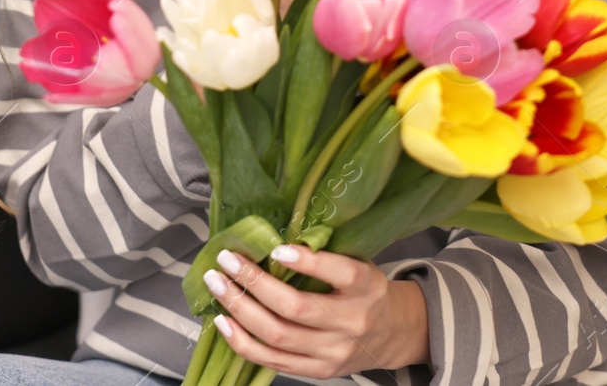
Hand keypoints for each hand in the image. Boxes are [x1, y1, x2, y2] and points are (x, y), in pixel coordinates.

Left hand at [204, 244, 430, 377]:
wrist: (389, 334)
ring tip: (217, 285)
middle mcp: (351, 322)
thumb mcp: (358, 264)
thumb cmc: (364, 291)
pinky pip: (272, 361)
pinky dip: (242, 342)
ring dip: (239, 309)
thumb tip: (272, 235)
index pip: (340, 272)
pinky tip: (223, 321)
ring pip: (278, 335)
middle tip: (227, 260)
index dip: (307, 261)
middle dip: (254, 282)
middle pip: (296, 307)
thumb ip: (326, 254)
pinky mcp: (318, 371)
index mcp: (366, 287)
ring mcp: (333, 352)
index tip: (276, 249)